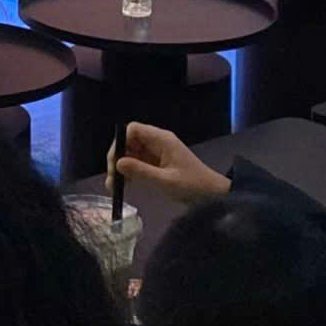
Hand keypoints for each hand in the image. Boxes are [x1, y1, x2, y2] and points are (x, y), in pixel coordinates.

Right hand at [116, 122, 230, 203]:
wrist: (213, 195)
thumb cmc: (193, 186)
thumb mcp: (166, 181)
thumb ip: (141, 171)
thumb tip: (117, 163)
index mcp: (162, 140)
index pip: (133, 130)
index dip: (120, 143)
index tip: (115, 163)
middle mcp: (158, 143)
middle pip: (129, 142)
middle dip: (118, 158)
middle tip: (112, 178)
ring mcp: (157, 153)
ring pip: (132, 153)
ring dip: (122, 167)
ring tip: (115, 187)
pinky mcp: (158, 164)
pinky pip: (138, 163)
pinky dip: (130, 172)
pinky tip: (125, 185)